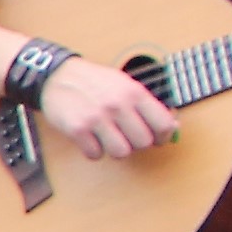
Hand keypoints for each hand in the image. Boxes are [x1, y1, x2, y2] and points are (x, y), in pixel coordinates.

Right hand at [41, 58, 175, 162]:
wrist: (58, 77)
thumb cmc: (95, 83)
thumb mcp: (125, 85)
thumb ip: (148, 106)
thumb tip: (172, 129)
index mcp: (134, 92)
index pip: (163, 124)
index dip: (163, 136)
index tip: (157, 138)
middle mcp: (118, 104)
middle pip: (143, 142)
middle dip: (136, 143)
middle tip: (127, 136)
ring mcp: (97, 118)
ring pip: (121, 153)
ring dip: (115, 149)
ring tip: (108, 138)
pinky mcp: (78, 129)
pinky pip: (95, 154)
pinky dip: (94, 151)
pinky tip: (91, 138)